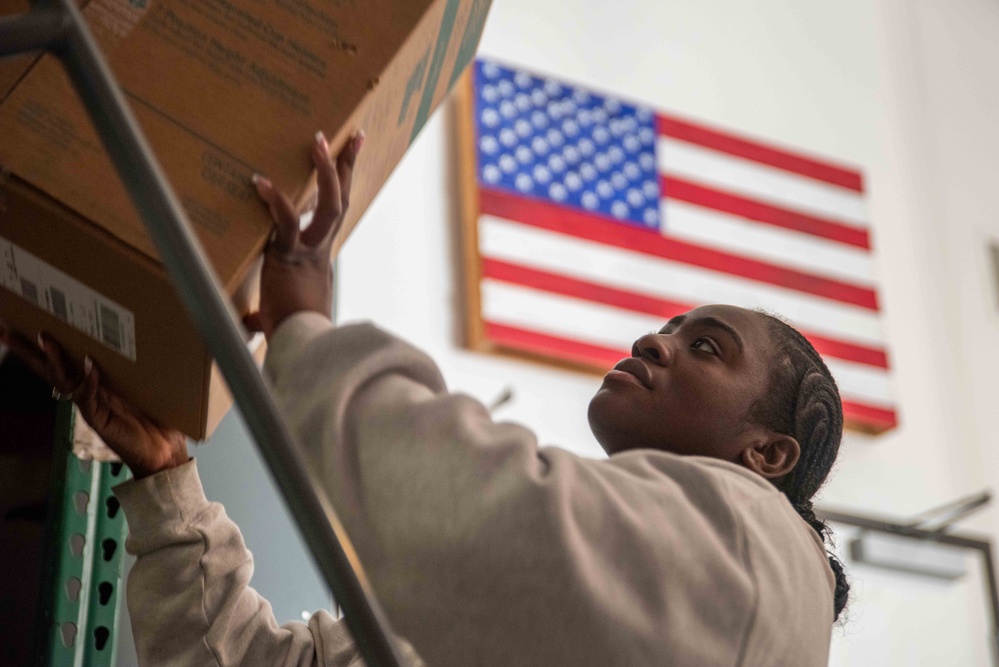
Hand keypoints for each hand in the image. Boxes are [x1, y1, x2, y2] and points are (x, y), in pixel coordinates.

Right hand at [0, 328, 188, 479]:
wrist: (163, 450)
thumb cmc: (155, 415)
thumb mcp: (145, 383)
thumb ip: (135, 365)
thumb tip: (138, 331)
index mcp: (95, 380)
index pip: (65, 357)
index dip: (48, 341)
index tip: (30, 319)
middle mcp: (87, 390)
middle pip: (50, 367)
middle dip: (27, 349)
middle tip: (7, 328)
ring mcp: (90, 405)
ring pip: (63, 379)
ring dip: (53, 358)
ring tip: (45, 337)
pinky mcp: (99, 419)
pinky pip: (88, 397)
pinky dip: (89, 381)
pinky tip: (90, 364)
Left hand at [244, 130, 364, 338]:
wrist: (301, 346)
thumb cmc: (292, 335)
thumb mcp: (276, 318)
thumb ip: (260, 316)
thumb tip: (246, 326)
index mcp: (319, 256)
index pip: (334, 213)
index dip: (340, 186)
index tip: (346, 162)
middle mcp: (321, 248)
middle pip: (342, 199)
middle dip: (347, 167)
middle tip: (354, 136)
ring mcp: (309, 250)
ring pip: (330, 204)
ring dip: (327, 171)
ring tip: (321, 141)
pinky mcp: (290, 256)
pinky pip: (286, 223)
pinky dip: (275, 201)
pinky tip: (260, 181)